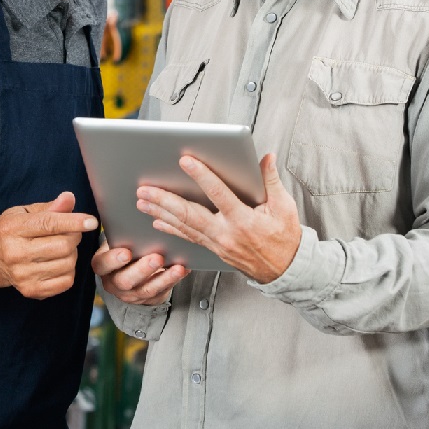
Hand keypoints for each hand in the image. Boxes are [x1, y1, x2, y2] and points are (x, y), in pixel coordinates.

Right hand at [0, 193, 97, 299]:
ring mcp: (22, 275)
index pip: (49, 224)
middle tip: (70, 232)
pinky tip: (58, 263)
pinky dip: (69, 270)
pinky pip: (66, 281)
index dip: (74, 222)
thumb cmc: (10, 231)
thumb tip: (69, 199)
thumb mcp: (24, 212)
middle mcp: (15, 253)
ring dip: (72, 253)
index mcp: (12, 228)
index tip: (92, 221)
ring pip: (68, 263)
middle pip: (63, 246)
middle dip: (74, 236)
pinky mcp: (31, 290)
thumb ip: (49, 207)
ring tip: (61, 248)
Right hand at [92, 241, 187, 305]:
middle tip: (157, 257)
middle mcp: (113, 283)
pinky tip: (183, 270)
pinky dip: (173, 280)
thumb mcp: (116, 241)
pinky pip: (161, 292)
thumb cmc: (124, 247)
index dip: (113, 260)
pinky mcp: (147, 299)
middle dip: (142, 269)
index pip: (103, 264)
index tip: (127, 252)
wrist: (130, 269)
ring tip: (177, 267)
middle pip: (125, 280)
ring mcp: (130, 294)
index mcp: (102, 266)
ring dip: (163, 278)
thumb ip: (120, 234)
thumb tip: (134, 217)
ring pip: (146, 289)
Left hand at [137, 153, 301, 283]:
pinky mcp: (213, 249)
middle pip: (189, 214)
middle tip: (145, 189)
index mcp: (243, 220)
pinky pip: (188, 238)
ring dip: (160, 213)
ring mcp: (217, 244)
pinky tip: (157, 222)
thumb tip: (266, 158)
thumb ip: (271, 180)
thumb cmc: (285, 238)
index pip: (219, 194)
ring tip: (142, 201)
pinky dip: (171, 229)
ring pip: (184, 226)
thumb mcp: (284, 207)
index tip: (186, 161)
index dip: (202, 176)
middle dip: (165, 201)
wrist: (285, 270)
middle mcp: (226, 233)